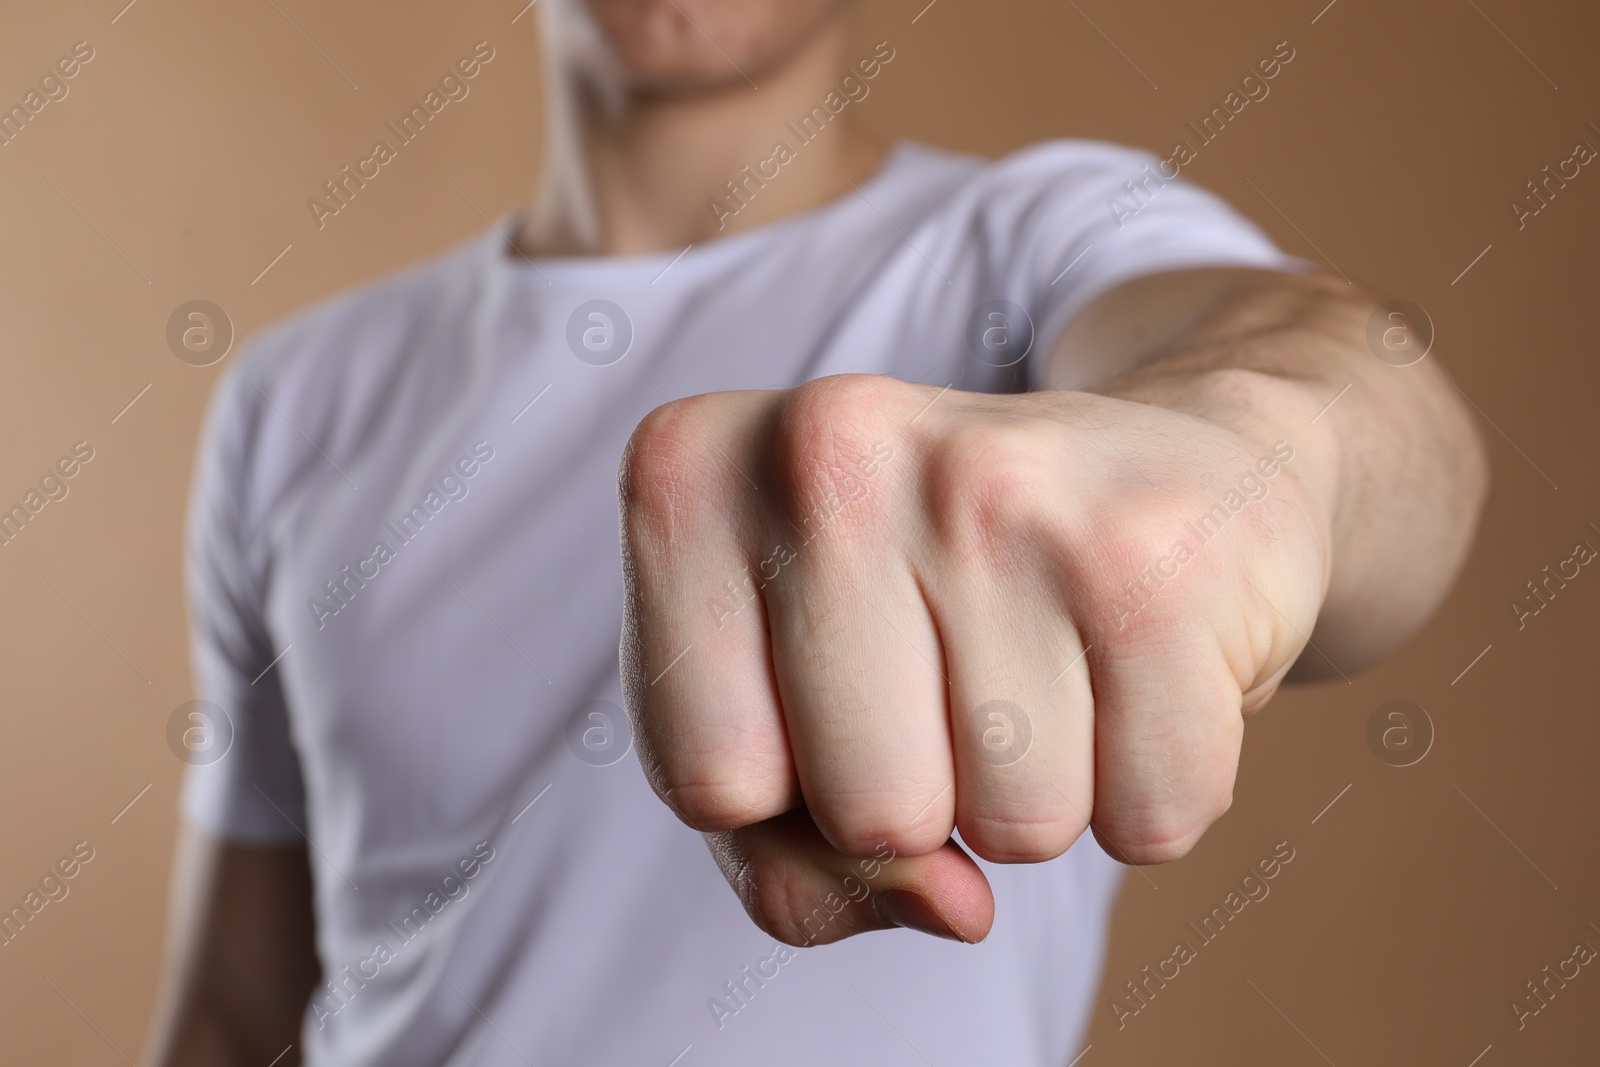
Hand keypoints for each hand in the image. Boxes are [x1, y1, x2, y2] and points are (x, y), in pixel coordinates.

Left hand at [617, 373, 1330, 944]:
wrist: (1159, 467)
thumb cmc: (933, 607)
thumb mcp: (792, 720)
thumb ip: (786, 859)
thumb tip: (952, 903)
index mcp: (688, 476)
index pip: (707, 783)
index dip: (788, 796)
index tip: (834, 692)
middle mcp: (824, 446)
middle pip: (866, 813)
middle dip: (927, 801)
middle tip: (962, 672)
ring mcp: (990, 481)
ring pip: (1014, 828)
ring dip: (1042, 791)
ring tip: (1050, 655)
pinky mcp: (1146, 544)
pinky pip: (1149, 811)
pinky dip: (1150, 782)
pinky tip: (1133, 662)